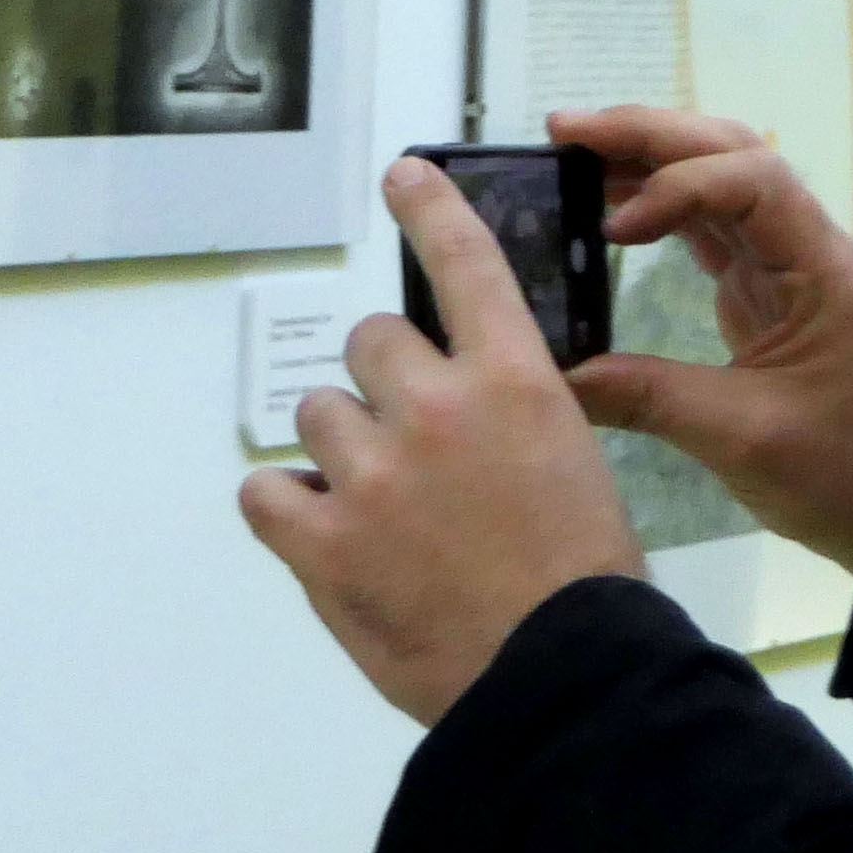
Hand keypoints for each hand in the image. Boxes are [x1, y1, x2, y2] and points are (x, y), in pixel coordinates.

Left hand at [237, 157, 648, 723]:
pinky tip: (324, 534)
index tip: (401, 176)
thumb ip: (510, 421)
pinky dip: (288, 507)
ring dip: (341, 449)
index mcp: (516, 382)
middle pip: (369, 342)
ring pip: (318, 412)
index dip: (430, 210)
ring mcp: (372, 472)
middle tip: (414, 449)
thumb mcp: (574, 466)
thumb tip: (458, 416)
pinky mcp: (323, 540)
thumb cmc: (585, 585)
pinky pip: (266, 490)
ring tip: (381, 510)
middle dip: (385, 386)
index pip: (465, 265)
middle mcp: (437, 407)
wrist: (565, 677)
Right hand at [550, 104, 852, 592]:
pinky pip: (714, 223)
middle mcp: (809, 248)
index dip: (680, 186)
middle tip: (565, 131)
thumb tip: (556, 374)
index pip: (756, 181)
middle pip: (735, 154)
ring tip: (574, 152)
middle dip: (652, 136)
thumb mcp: (742, 439)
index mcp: (824, 270)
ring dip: (652, 159)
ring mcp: (788, 263)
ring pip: (722, 178)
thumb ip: (649, 399)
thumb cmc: (840, 471)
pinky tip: (610, 206)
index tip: (615, 229)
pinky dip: (662, 205)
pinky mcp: (766, 287)